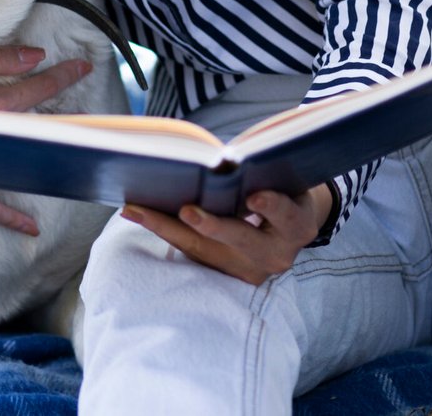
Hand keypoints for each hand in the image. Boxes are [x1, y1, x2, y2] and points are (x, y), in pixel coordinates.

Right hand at [0, 47, 92, 235]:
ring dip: (45, 160)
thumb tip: (38, 57)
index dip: (63, 77)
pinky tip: (32, 229)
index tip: (85, 67)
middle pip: (35, 130)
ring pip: (19, 167)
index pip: (36, 89)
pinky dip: (9, 217)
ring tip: (73, 155)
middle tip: (90, 116)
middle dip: (64, 120)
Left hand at [120, 185, 334, 284]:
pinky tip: (135, 212)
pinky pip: (189, 251)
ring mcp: (248, 269)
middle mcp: (276, 254)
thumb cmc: (279, 188)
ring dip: (165, 226)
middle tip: (187, 211)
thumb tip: (222, 158)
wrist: (288, 224)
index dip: (272, 207)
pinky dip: (162, 230)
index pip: (286, 217)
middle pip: (241, 240)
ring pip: (203, 249)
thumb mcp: (280, 179)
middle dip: (213, 226)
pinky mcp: (223, 273)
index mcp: (297, 226)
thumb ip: (260, 171)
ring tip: (134, 209)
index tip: (254, 196)